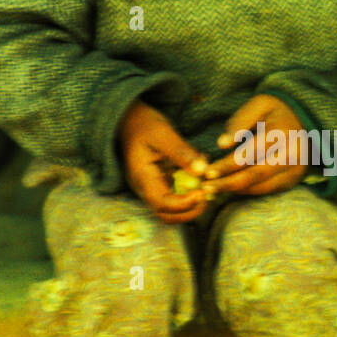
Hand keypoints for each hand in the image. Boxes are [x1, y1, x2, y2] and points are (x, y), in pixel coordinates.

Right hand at [119, 100, 211, 223]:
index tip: (202, 192)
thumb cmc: (143, 124)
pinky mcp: (160, 184)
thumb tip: (202, 170)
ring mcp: (152, 188)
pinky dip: (190, 194)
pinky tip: (199, 178)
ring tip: (206, 188)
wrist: (128, 121)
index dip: (184, 204)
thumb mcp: (162, 132)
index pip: (161, 204)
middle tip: (207, 195)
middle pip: (166, 215)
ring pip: (172, 211)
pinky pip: (176, 198)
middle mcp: (144, 188)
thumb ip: (182, 152)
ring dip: (191, 205)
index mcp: (142, 177)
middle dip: (190, 211)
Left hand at [198, 94, 308, 197]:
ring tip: (214, 190)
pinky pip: (268, 190)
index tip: (207, 171)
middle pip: (256, 175)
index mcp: (282, 133)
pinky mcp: (294, 180)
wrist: (307, 119)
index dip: (227, 165)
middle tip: (206, 188)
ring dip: (236, 190)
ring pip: (262, 187)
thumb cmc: (276, 110)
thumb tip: (222, 143)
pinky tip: (231, 188)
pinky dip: (249, 191)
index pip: (250, 154)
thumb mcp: (260, 104)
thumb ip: (240, 121)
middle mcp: (292, 154)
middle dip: (229, 183)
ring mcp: (296, 170)